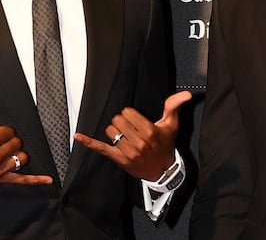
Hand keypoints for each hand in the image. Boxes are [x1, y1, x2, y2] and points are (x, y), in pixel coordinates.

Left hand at [74, 90, 191, 181]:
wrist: (162, 170)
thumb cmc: (165, 145)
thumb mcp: (171, 125)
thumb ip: (174, 106)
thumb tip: (186, 94)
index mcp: (149, 131)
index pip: (128, 112)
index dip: (130, 114)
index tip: (136, 120)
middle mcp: (138, 142)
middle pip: (118, 120)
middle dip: (122, 121)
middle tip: (131, 128)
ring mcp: (127, 152)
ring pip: (110, 130)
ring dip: (115, 130)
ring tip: (124, 136)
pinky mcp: (118, 159)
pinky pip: (101, 148)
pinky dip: (89, 142)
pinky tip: (78, 136)